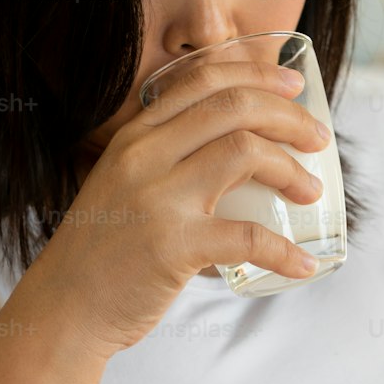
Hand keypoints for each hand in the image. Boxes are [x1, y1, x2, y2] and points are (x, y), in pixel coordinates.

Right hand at [27, 59, 330, 359]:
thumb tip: (232, 160)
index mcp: (135, 136)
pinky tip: (305, 264)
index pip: (203, 80)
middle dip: (288, 117)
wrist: (65, 308)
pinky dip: (285, 252)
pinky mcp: (174, 247)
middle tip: (318, 139)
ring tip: (311, 192)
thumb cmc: (102, 254)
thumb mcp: (124, 186)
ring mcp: (159, 199)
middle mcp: (145, 155)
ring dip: (291, 170)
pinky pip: (248, 239)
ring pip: (244, 153)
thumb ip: (165, 165)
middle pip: (233, 107)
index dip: (258, 75)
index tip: (294, 87)